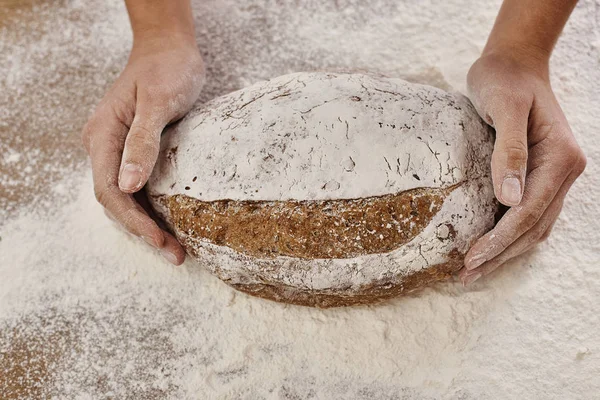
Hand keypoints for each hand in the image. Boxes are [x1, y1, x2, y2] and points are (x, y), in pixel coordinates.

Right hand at [81, 33, 204, 264]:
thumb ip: (142, 143)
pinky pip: (139, 185)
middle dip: (143, 230)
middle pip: (117, 200)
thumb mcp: (158, 102)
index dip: (134, 221)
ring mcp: (118, 148)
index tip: (161, 242)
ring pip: (126, 196)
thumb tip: (128, 187)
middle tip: (176, 254)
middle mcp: (104, 146)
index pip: (110, 191)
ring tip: (175, 248)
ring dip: (148, 223)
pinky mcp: (135, 149)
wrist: (170, 48)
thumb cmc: (166, 69)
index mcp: (102, 136)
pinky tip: (172, 221)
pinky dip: (153, 206)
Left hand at [459, 50, 585, 285]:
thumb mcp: (504, 107)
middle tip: (467, 276)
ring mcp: (553, 175)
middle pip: (533, 227)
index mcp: (560, 158)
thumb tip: (510, 199)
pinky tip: (489, 247)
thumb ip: (509, 151)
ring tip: (474, 271)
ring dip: (505, 252)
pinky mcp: (538, 176)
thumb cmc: (505, 80)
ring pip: (534, 227)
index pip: (529, 212)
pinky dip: (509, 235)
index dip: (501, 239)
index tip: (472, 259)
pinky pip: (528, 214)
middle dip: (501, 254)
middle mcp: (562, 171)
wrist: (513, 63)